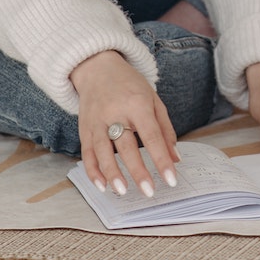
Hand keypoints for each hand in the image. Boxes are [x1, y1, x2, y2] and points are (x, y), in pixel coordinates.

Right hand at [71, 50, 179, 195]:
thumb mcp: (153, 100)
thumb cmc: (130, 85)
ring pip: (103, 152)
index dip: (161, 159)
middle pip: (126, 146)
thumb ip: (165, 129)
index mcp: (137, 104)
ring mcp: (97, 121)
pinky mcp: (84, 128)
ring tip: (123, 191)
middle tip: (149, 192)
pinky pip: (87, 153)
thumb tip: (176, 158)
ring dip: (113, 174)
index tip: (171, 179)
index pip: (152, 136)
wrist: (98, 67)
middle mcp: (115, 113)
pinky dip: (92, 171)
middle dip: (138, 171)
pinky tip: (102, 185)